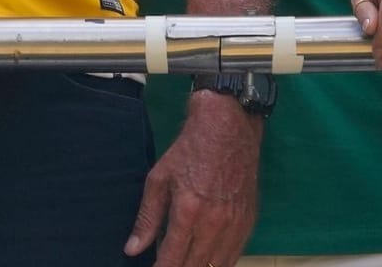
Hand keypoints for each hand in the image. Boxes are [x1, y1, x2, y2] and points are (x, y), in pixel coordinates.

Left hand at [126, 92, 261, 265]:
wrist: (228, 128)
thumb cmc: (188, 151)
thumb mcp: (159, 179)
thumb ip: (147, 218)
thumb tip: (132, 249)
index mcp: (189, 213)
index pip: (172, 259)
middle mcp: (215, 224)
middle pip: (196, 266)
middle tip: (168, 266)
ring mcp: (235, 225)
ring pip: (218, 266)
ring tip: (185, 265)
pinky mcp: (249, 222)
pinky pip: (236, 255)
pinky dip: (221, 263)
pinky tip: (208, 261)